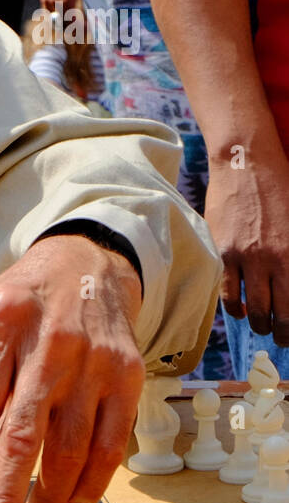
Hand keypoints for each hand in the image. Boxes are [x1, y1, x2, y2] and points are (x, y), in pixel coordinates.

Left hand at [0, 234, 144, 502]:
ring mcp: (94, 360)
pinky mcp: (129, 376)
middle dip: (5, 493)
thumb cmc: (27, 304)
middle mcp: (50, 342)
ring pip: (70, 447)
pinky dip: (91, 482)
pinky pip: (110, 443)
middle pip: (23, 433)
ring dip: (49, 495)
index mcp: (2, 325)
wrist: (90, 262)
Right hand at [205, 151, 288, 345]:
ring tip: (259, 322)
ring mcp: (243, 256)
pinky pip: (226, 290)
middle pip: (274, 313)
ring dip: (256, 321)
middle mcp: (270, 260)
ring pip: (249, 306)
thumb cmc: (282, 191)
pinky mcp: (221, 251)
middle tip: (278, 336)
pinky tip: (240, 307)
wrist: (247, 166)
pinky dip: (234, 305)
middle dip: (278, 331)